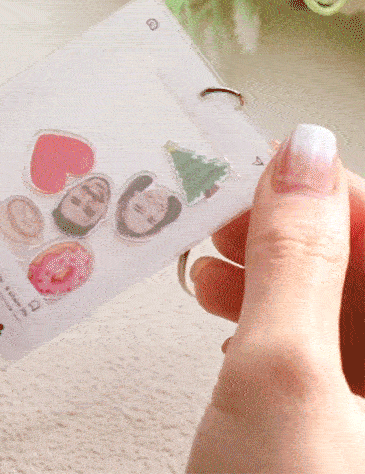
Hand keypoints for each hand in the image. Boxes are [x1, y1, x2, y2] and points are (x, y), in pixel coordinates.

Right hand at [186, 124, 364, 472]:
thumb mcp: (282, 374)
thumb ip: (297, 254)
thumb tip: (301, 153)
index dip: (327, 188)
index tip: (259, 170)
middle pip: (357, 258)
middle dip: (286, 227)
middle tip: (226, 220)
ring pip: (328, 293)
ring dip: (267, 266)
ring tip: (213, 264)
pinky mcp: (336, 411)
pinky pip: (307, 332)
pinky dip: (262, 309)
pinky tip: (224, 309)